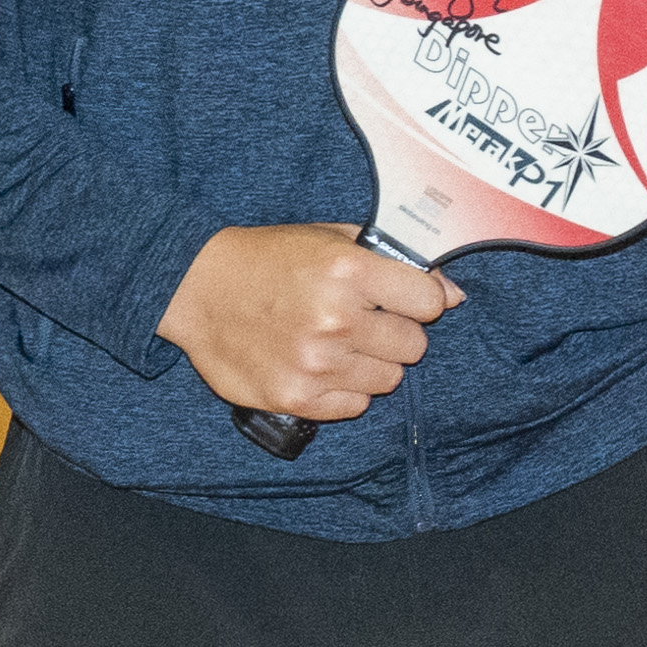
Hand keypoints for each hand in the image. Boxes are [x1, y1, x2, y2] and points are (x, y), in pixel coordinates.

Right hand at [163, 218, 448, 424]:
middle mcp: (336, 319)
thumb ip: (396, 263)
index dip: (418, 301)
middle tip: (361, 322)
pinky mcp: (296, 398)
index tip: (398, 299)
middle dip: (395, 334)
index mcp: (348, 271)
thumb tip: (452, 295)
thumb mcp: (332, 239)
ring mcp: (315, 363)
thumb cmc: (269, 259)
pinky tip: (318, 366)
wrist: (194, 288)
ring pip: (388, 380)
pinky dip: (344, 391)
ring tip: (335, 343)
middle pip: (414, 346)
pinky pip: (355, 407)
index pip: (429, 302)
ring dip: (370, 364)